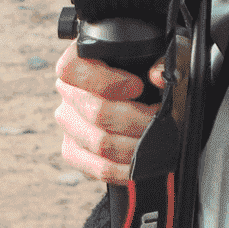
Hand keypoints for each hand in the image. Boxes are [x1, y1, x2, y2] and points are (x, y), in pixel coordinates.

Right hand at [54, 46, 166, 182]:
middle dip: (136, 119)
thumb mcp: (156, 58)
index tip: (137, 87)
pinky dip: (124, 169)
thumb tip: (158, 75)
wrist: (143, 96)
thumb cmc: (146, 74)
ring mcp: (69, 123)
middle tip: (158, 118)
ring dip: (135, 145)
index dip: (106, 81)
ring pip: (99, 142)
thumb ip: (160, 61)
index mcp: (79, 61)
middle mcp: (68, 92)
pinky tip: (141, 163)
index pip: (72, 69)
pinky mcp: (73, 150)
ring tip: (156, 138)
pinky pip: (97, 167)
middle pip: (96, 112)